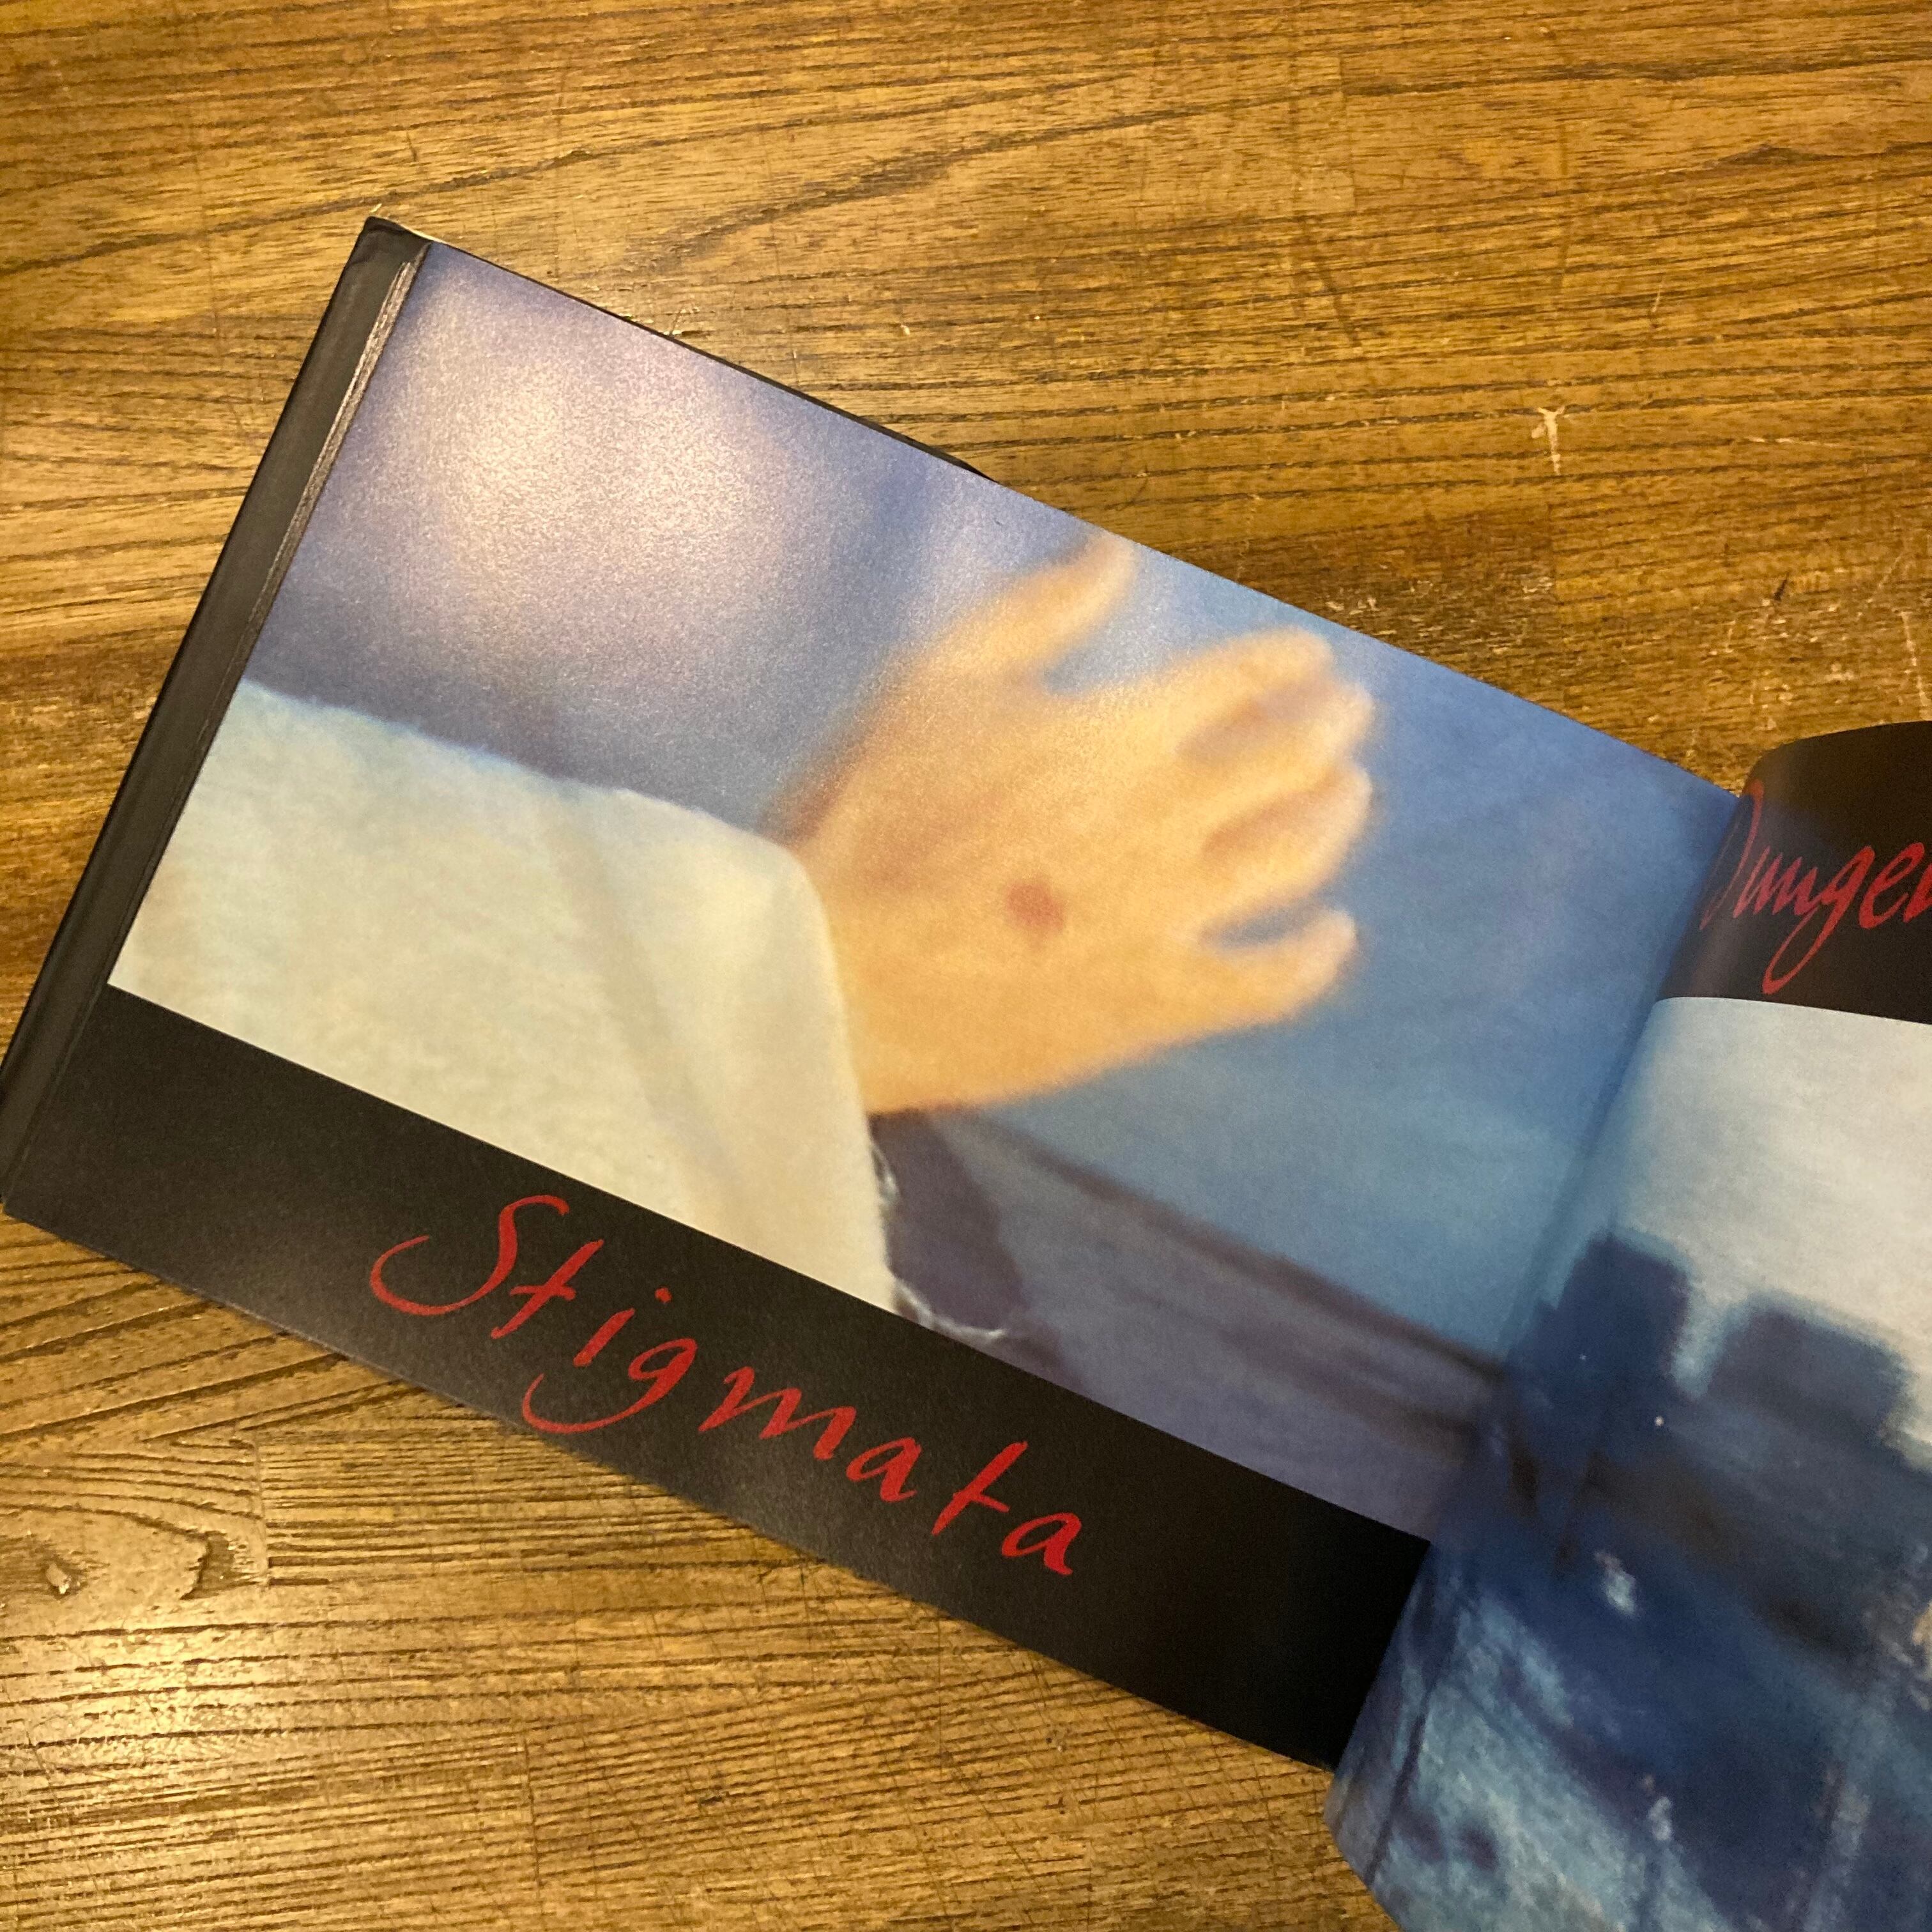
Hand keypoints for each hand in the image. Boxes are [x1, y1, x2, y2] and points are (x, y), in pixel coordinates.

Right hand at [780, 536, 1372, 1113]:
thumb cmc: (868, 816)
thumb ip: (1033, 614)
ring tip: (1347, 796)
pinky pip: (1267, 982)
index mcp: (1118, 732)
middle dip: (1328, 728)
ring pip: (1292, 860)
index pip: (1234, 682)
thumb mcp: (933, 682)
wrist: (835, 971)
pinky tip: (1332, 936)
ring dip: (1332, 819)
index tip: (1309, 659)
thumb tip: (1116, 550)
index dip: (1280, 664)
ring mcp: (1173, 917)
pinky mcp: (1160, 1004)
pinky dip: (1311, 957)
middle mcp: (1169, 820)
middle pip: (1284, 763)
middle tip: (1349, 715)